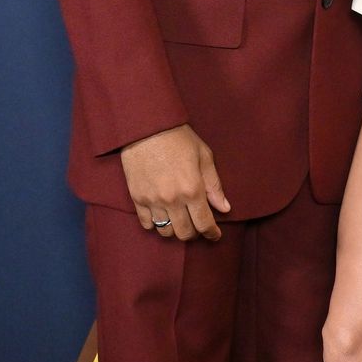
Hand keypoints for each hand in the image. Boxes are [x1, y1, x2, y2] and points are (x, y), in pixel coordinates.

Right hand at [119, 124, 229, 239]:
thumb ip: (214, 186)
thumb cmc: (178, 137)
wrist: (145, 126)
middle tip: (197, 225)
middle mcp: (172, 199)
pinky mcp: (137, 197)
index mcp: (192, 189)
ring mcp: (153, 200)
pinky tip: (162, 216)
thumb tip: (225, 208)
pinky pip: (146, 223)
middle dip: (195, 233)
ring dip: (175, 230)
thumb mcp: (204, 157)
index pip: (204, 223)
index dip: (211, 233)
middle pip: (185, 233)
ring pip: (165, 231)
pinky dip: (155, 224)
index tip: (214, 235)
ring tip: (179, 220)